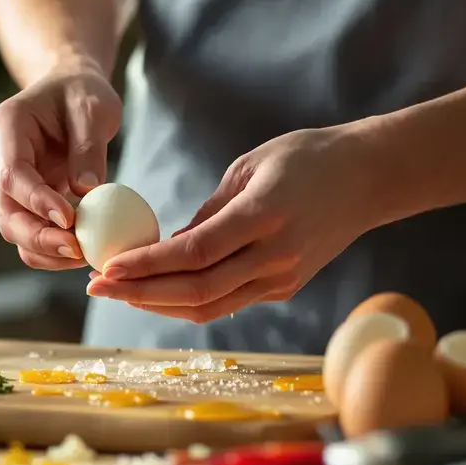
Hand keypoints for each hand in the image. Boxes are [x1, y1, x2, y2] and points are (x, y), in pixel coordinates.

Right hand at [0, 62, 121, 269]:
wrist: (69, 91)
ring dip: (45, 249)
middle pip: (5, 211)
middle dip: (39, 237)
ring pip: (14, 229)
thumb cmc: (80, 93)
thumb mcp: (93, 108)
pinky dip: (52, 248)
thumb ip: (88, 147)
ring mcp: (4, 184)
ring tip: (84, 255)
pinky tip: (82, 251)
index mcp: (5, 127)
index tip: (69, 219)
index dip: (37, 201)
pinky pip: (30, 232)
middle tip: (77, 250)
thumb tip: (86, 190)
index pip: (12, 174)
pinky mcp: (21, 201)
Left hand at [86, 126, 380, 320]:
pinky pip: (227, 302)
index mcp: (264, 216)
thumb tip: (164, 246)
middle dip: (138, 292)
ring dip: (157, 303)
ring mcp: (283, 277)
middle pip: (196, 290)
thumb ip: (207, 212)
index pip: (193, 253)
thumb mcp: (248, 167)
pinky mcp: (285, 287)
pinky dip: (187, 301)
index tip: (106, 266)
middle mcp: (274, 255)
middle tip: (95, 286)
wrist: (370, 178)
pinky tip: (155, 290)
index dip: (146, 266)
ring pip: (209, 306)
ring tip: (117, 291)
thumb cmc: (306, 157)